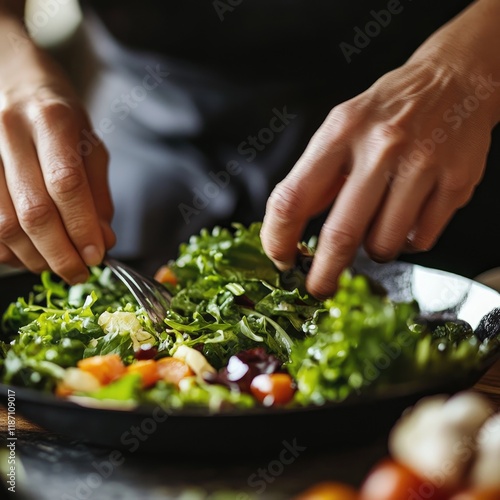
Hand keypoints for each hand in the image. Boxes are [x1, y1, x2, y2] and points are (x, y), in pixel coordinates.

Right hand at [0, 40, 114, 282]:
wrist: (10, 77)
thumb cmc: (58, 115)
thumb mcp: (90, 144)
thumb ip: (97, 194)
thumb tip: (103, 241)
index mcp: (51, 119)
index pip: (67, 185)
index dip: (82, 228)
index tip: (98, 257)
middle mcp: (8, 131)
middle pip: (33, 210)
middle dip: (60, 253)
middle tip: (79, 274)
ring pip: (2, 223)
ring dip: (33, 257)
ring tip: (56, 266)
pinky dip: (6, 250)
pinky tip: (27, 254)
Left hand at [261, 0, 499, 298]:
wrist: (455, 79)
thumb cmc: (388, 111)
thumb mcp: (341, 128)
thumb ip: (317, 177)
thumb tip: (289, 229)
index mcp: (340, 133)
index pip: (292, 198)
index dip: (278, 238)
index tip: (281, 257)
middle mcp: (381, 149)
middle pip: (341, 234)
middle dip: (324, 275)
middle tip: (319, 289)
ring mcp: (422, 167)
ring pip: (384, 245)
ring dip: (373, 252)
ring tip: (376, 229)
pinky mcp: (455, 184)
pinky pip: (420, 240)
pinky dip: (407, 242)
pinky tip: (408, 217)